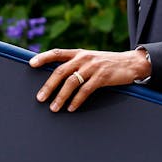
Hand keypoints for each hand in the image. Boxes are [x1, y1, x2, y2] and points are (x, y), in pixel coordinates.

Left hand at [29, 48, 150, 111]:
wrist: (131, 63)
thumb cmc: (108, 63)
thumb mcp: (90, 59)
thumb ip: (76, 64)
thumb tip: (58, 76)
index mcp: (79, 53)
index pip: (57, 53)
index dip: (43, 57)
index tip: (31, 64)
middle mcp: (83, 58)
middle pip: (61, 71)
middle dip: (49, 86)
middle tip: (40, 98)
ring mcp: (93, 67)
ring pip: (71, 82)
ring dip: (61, 97)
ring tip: (54, 107)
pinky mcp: (102, 77)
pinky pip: (86, 90)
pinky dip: (77, 101)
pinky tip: (72, 108)